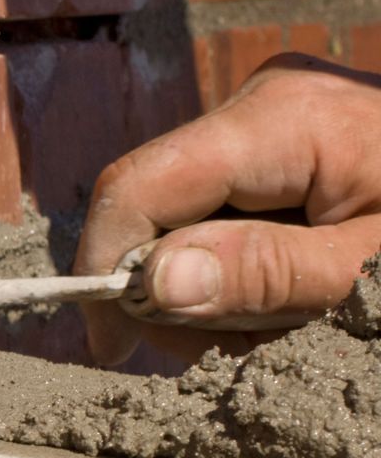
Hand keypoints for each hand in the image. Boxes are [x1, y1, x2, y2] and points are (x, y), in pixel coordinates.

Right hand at [76, 54, 380, 364]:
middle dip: (176, 291)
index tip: (108, 349)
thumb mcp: (376, 272)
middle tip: (232, 354)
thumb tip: (149, 283)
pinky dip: (246, 271)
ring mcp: (276, 121)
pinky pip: (230, 215)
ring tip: (285, 324)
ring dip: (217, 290)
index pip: (138, 184)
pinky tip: (290, 297)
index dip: (104, 266)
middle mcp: (264, 103)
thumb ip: (267, 276)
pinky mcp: (290, 145)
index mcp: (281, 118)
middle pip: (158, 206)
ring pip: (189, 219)